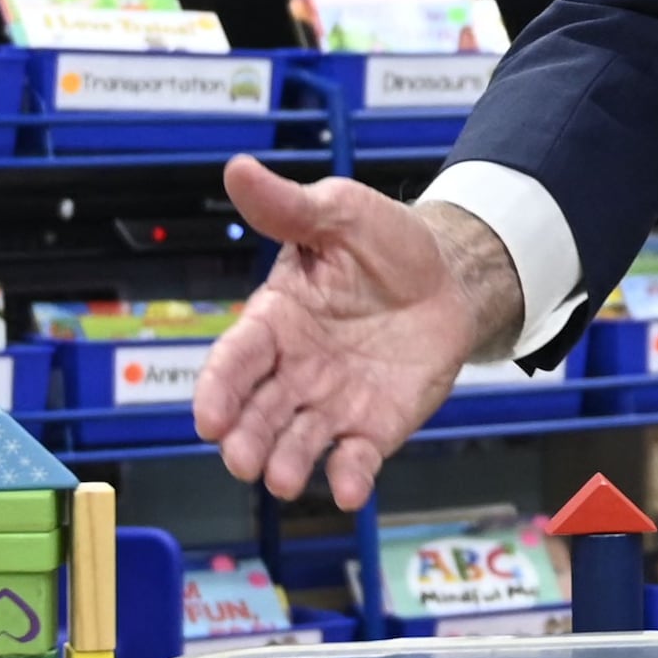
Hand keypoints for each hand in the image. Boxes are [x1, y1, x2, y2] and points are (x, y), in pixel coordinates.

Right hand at [194, 166, 522, 507]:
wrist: (448, 276)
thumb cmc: (384, 245)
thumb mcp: (338, 214)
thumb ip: (288, 206)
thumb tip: (238, 168)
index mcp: (275, 320)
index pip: (234, 359)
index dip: (218, 389)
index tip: (208, 416)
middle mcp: (293, 370)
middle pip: (257, 412)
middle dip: (245, 437)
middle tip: (241, 458)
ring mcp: (330, 403)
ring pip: (296, 442)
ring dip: (286, 463)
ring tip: (282, 479)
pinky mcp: (373, 426)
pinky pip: (355, 457)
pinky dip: (349, 476)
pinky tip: (348, 489)